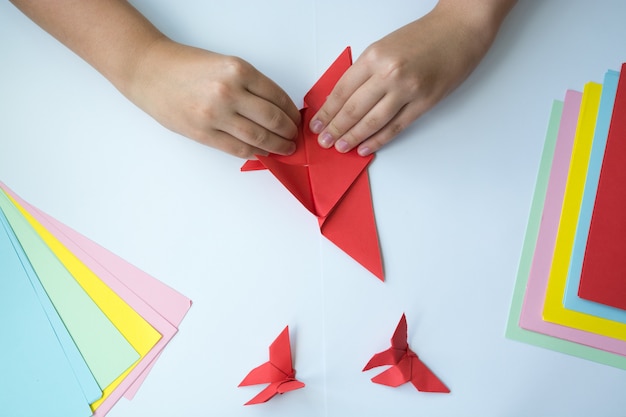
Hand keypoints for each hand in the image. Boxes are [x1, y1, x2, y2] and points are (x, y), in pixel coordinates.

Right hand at [128, 39, 300, 157]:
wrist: (149, 71)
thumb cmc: (186, 66)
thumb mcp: (225, 64)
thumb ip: (250, 85)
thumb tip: (276, 108)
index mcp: (238, 70)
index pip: (277, 96)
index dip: (291, 112)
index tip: (296, 119)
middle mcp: (229, 92)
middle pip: (272, 119)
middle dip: (288, 132)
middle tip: (294, 137)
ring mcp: (215, 115)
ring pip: (258, 138)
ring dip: (276, 146)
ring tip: (285, 149)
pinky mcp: (202, 133)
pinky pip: (237, 148)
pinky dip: (253, 152)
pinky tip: (261, 152)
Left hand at [309, 1, 511, 155]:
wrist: (459, 30)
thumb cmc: (422, 37)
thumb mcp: (384, 47)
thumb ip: (364, 72)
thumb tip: (342, 99)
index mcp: (374, 56)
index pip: (342, 90)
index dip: (327, 111)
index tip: (317, 123)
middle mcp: (388, 73)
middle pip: (353, 109)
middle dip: (335, 128)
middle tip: (325, 141)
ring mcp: (407, 90)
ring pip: (372, 121)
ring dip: (353, 137)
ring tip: (340, 147)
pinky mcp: (424, 103)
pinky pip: (395, 127)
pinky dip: (378, 140)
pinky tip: (365, 147)